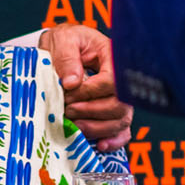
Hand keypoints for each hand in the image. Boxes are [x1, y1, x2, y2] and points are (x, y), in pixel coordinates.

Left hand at [37, 24, 132, 150]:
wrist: (63, 47)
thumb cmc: (65, 41)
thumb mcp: (62, 40)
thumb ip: (67, 58)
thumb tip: (72, 83)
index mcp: (111, 56)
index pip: (112, 80)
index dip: (90, 91)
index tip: (69, 91)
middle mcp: (119, 79)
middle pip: (120, 104)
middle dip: (92, 111)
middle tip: (68, 109)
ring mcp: (118, 97)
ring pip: (121, 120)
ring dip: (97, 127)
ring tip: (75, 126)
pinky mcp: (112, 112)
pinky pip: (122, 131)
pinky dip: (113, 140)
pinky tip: (100, 144)